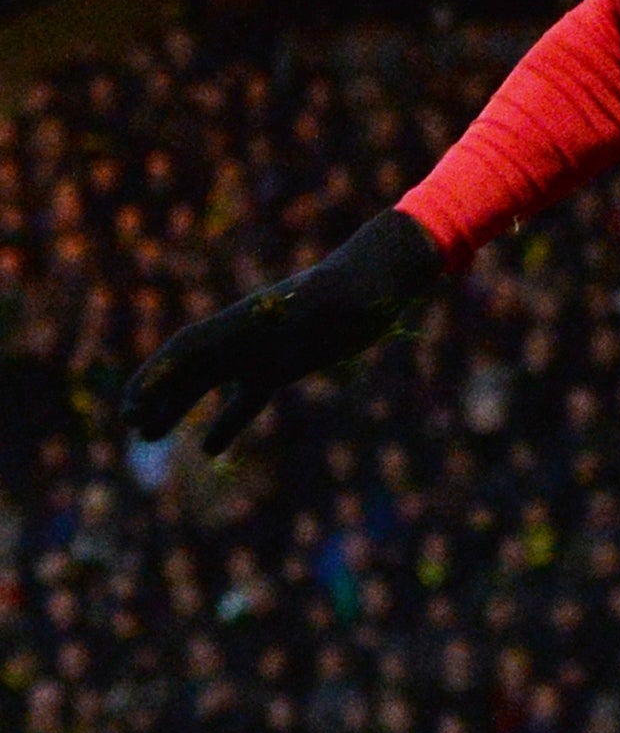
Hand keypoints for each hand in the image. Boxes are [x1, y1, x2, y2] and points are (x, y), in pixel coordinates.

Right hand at [121, 208, 442, 453]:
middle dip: (159, 394)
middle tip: (133, 425)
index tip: (134, 403)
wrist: (374, 283)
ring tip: (149, 437)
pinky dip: (227, 421)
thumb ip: (323, 300)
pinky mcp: (283, 366)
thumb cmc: (357, 288)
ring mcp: (262, 350)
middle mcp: (247, 334)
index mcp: (251, 318)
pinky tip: (208, 450)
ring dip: (177, 407)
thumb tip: (326, 296)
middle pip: (191, 366)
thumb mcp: (337, 297)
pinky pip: (246, 397)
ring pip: (210, 382)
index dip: (158, 372)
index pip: (189, 345)